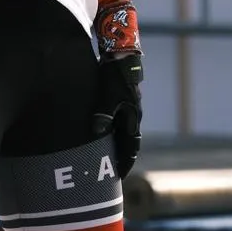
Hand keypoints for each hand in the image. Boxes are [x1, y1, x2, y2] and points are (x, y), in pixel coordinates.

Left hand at [92, 52, 143, 176]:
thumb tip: (98, 133)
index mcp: (133, 118)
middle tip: (112, 171)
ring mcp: (128, 108)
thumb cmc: (115, 77)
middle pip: (127, 142)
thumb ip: (104, 115)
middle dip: (121, 156)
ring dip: (116, 144)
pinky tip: (101, 133)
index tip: (121, 175)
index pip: (131, 146)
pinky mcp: (121, 100)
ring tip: (106, 156)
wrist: (120, 55)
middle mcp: (132, 115)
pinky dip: (111, 131)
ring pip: (122, 132)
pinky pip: (117, 121)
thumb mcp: (108, 97)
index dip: (126, 161)